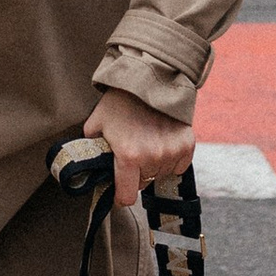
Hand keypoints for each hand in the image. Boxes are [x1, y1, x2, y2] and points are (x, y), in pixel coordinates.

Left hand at [79, 84, 193, 213]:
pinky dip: (171, 159)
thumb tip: (87, 165)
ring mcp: (172, 152)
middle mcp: (152, 158)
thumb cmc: (120, 101)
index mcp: (128, 156)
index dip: (121, 195)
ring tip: (147, 143)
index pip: (127, 196)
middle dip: (136, 173)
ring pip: (161, 174)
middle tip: (132, 153)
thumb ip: (92, 147)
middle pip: (144, 183)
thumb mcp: (97, 123)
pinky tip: (162, 142)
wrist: (151, 79)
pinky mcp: (188, 146)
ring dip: (154, 165)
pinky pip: (178, 166)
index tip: (119, 190)